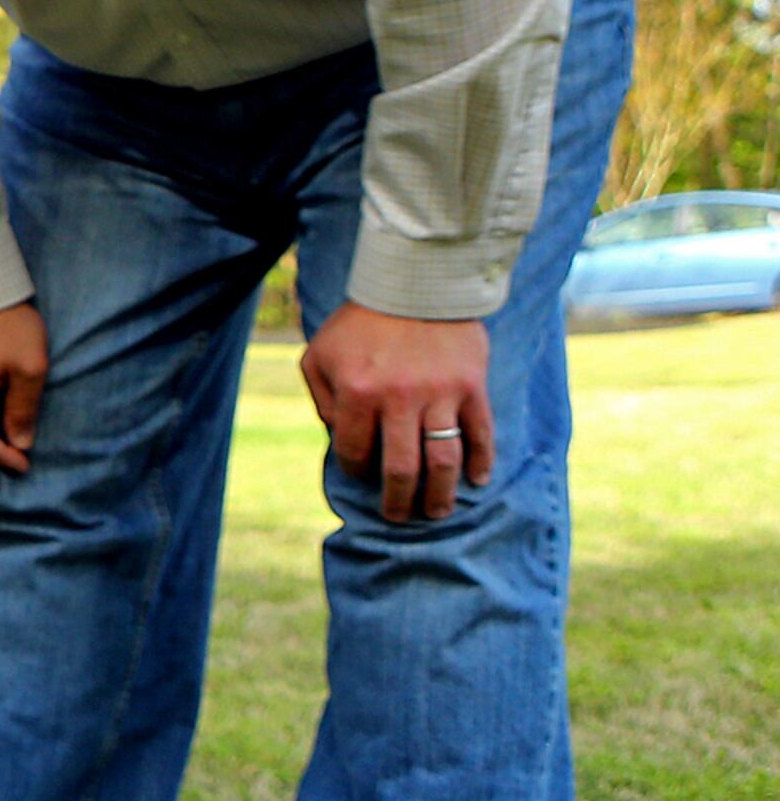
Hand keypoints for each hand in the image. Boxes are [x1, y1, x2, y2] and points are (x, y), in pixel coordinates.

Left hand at [299, 302, 491, 522]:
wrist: (415, 285)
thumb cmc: (360, 323)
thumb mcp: (321, 354)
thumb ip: (322, 398)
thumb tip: (337, 440)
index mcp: (357, 392)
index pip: (354, 451)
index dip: (355, 470)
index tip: (361, 475)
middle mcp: (399, 398)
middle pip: (401, 468)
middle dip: (397, 500)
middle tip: (398, 515)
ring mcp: (439, 394)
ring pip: (443, 460)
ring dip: (439, 493)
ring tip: (435, 512)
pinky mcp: (472, 386)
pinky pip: (480, 433)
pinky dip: (481, 461)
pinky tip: (476, 481)